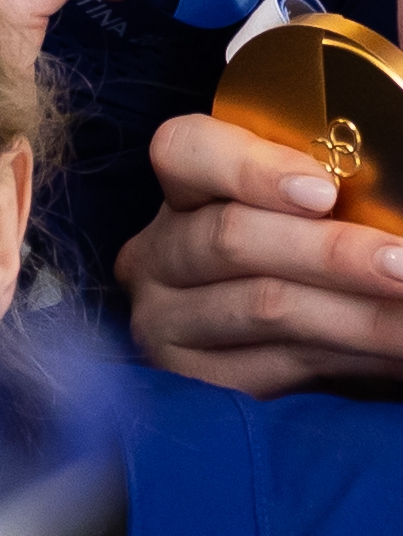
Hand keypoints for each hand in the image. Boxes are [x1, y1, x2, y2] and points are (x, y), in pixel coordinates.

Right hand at [114, 110, 402, 393]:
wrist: (276, 359)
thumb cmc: (297, 274)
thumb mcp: (296, 226)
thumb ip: (322, 209)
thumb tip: (390, 215)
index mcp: (181, 195)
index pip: (183, 152)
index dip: (249, 168)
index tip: (326, 192)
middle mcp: (156, 256)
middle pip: (231, 238)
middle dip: (331, 252)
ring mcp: (166, 323)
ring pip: (266, 307)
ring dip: (360, 315)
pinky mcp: (194, 382)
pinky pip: (282, 366)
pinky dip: (353, 357)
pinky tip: (394, 354)